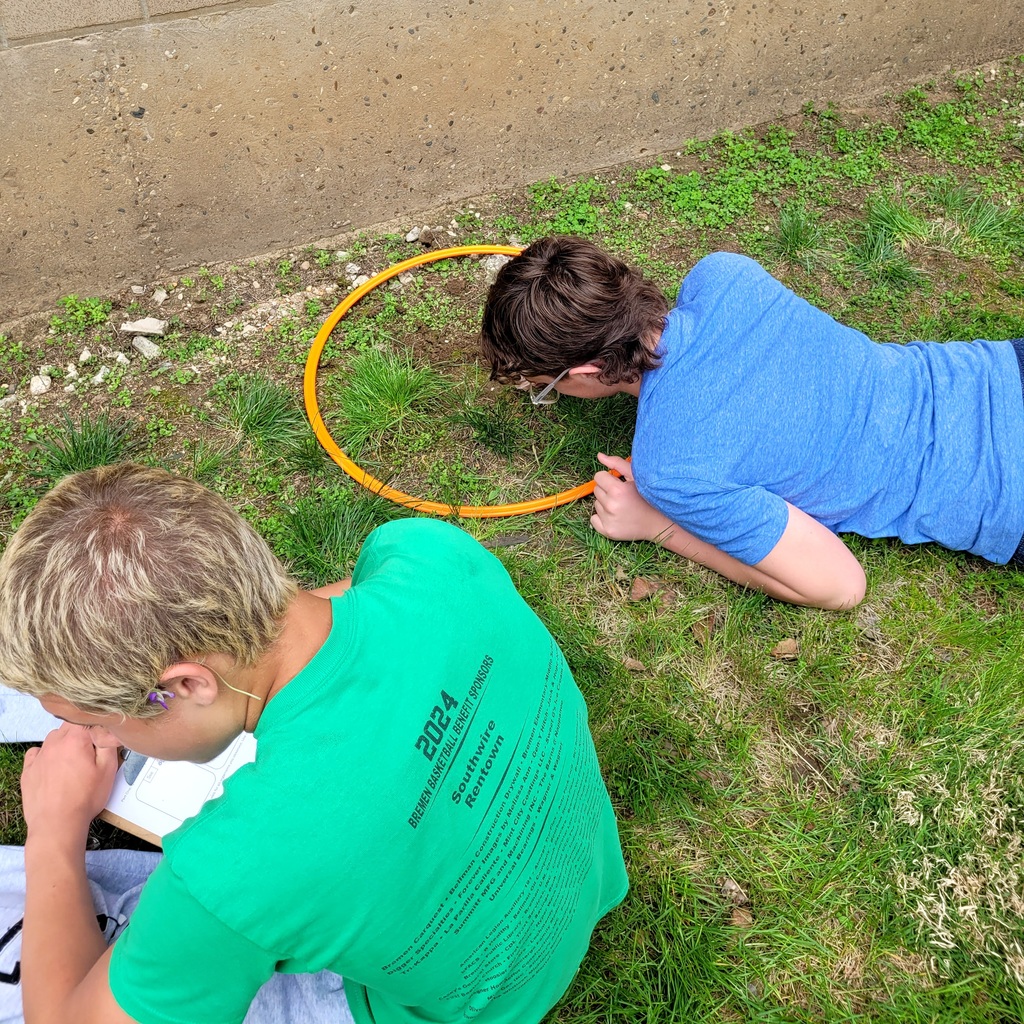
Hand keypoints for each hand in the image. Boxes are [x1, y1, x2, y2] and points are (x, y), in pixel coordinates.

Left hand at [21, 724, 118, 841]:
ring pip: (53, 739)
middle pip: (69, 726)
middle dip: (81, 734)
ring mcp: (39, 756)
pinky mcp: (29, 770)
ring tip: (73, 762)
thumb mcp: (108, 770)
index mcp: (75, 739)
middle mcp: (54, 743)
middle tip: (90, 753)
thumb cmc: (84, 799)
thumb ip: (109, 744)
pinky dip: (45, 755)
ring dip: (64, 744)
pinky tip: (54, 766)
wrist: (57, 824)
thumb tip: (109, 729)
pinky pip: (36, 753)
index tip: (102, 737)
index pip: (86, 718)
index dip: (96, 725)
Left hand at [591, 453, 675, 542]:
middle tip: (623, 496)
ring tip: (623, 506)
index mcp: (617, 490)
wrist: (659, 522)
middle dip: (607, 490)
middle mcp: (611, 506)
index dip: (608, 478)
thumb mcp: (636, 476)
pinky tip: (616, 517)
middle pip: (597, 490)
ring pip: (596, 504)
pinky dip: (601, 518)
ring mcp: (609, 520)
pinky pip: (594, 519)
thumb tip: (599, 456)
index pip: (598, 477)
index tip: (618, 483)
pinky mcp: (608, 532)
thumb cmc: (648, 497)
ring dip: (606, 503)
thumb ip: (617, 464)